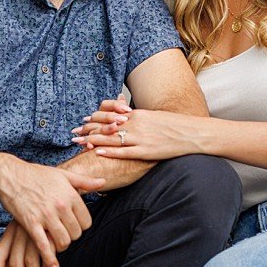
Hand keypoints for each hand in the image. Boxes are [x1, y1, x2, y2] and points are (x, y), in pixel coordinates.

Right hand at [0, 157, 101, 266]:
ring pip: (63, 241)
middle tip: (63, 236)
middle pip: (76, 233)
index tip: (73, 227)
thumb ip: (84, 181)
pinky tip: (53, 266)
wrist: (9, 174)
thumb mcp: (62, 174)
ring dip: (61, 247)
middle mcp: (61, 205)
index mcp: (70, 195)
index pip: (86, 222)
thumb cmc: (35, 174)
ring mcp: (46, 215)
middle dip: (71, 238)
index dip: (81, 227)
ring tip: (55, 245)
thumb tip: (103, 182)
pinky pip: (44, 246)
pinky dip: (50, 259)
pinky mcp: (31, 223)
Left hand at [0, 221, 54, 266]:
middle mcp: (18, 233)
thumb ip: (12, 248)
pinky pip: (46, 254)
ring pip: (30, 262)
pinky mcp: (48, 232)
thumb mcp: (20, 228)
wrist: (49, 196)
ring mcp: (33, 232)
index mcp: (9, 232)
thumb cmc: (35, 216)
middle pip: (15, 264)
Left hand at [72, 101, 198, 160]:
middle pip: (106, 126)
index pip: (110, 115)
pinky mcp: (145, 151)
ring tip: (79, 142)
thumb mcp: (155, 117)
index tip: (84, 121)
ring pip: (111, 138)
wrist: (193, 133)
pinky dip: (110, 151)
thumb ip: (140, 118)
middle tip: (74, 133)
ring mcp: (140, 137)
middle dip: (88, 129)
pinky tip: (97, 152)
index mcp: (137, 114)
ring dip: (93, 140)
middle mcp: (136, 123)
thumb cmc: (175, 125)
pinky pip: (124, 151)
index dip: (95, 118)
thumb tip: (128, 119)